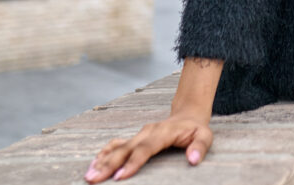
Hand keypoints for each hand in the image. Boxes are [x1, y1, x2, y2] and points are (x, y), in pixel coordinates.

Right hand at [84, 111, 213, 181]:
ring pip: (118, 147)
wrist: (187, 115)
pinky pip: (117, 144)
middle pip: (126, 149)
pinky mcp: (135, 137)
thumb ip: (200, 147)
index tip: (120, 176)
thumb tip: (193, 160)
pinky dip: (105, 153)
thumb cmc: (196, 129)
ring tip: (89, 174)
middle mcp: (147, 132)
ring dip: (102, 160)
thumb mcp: (205, 136)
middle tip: (93, 179)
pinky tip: (94, 163)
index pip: (145, 149)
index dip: (133, 163)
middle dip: (109, 164)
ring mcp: (139, 134)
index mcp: (163, 132)